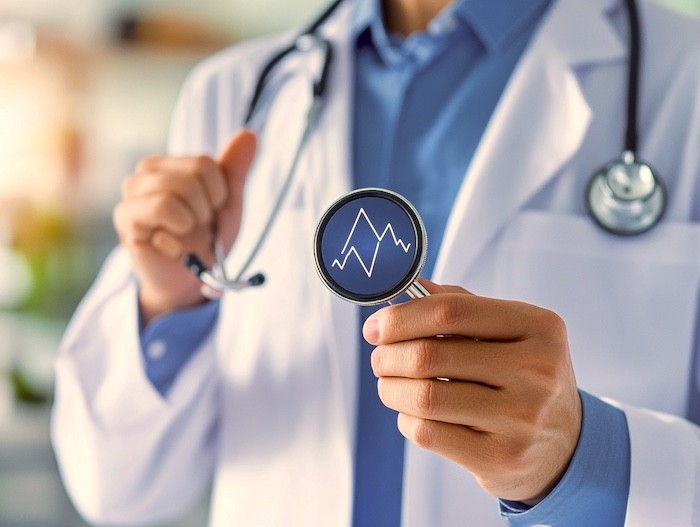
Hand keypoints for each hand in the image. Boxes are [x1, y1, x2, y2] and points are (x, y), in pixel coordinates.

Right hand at [113, 130, 256, 322]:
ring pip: (174, 191)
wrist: (190, 280)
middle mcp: (146, 174)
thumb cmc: (206, 239)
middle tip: (198, 228)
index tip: (213, 212)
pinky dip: (176, 236)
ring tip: (185, 235)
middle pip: (192, 175)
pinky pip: (160, 211)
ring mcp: (132, 195)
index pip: (205, 163)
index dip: (219, 194)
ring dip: (192, 223)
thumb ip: (235, 169)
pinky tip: (170, 246)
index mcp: (171, 165)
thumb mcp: (228, 204)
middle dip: (206, 210)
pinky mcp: (126, 218)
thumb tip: (249, 134)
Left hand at [364, 280, 581, 503]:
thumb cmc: (525, 377)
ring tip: (389, 384)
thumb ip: (460, 306)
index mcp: (539, 327)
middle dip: (388, 355)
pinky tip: (414, 413)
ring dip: (390, 388)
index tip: (376, 326)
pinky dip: (407, 420)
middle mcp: (537, 371)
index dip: (402, 317)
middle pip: (430, 356)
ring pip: (424, 397)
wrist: (566, 445)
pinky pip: (428, 433)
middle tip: (380, 358)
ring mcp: (522, 419)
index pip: (451, 311)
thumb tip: (406, 290)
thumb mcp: (509, 333)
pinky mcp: (501, 458)